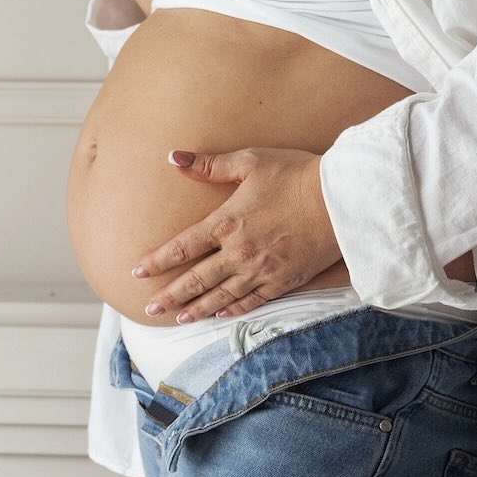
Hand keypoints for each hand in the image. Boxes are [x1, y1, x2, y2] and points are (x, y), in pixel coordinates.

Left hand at [130, 147, 343, 322]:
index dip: (157, 261)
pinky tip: (221, 314)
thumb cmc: (294, 175)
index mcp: (226, 223)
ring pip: (220, 296)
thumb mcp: (250, 161)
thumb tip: (173, 157)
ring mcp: (260, 271)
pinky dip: (233, 310)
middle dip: (170, 295)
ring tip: (178, 319)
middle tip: (150, 309)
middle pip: (196, 279)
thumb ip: (210, 164)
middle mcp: (238, 253)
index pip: (181, 247)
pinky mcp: (283, 281)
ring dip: (196, 308)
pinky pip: (252, 301)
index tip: (136, 272)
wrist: (340, 201)